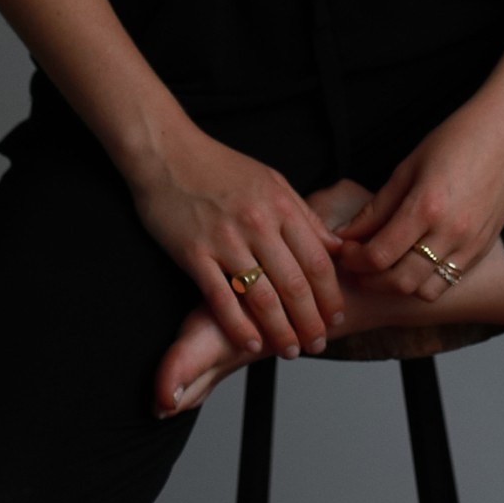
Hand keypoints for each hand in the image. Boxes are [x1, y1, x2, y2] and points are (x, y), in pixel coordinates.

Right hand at [130, 126, 345, 359]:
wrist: (166, 153)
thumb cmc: (219, 167)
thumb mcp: (271, 180)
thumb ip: (303, 215)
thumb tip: (336, 246)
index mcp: (279, 205)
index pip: (316, 259)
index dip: (330, 293)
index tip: (336, 315)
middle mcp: (257, 223)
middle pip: (294, 283)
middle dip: (311, 320)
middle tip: (318, 343)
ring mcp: (225, 240)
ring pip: (262, 296)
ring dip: (280, 330)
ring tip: (290, 350)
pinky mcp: (194, 253)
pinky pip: (221, 298)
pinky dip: (239, 326)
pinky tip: (251, 343)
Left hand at [335, 80, 503, 303]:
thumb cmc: (457, 139)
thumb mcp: (408, 166)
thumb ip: (376, 207)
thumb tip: (346, 234)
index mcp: (427, 206)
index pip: (379, 255)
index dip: (354, 259)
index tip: (344, 250)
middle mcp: (451, 232)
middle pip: (399, 282)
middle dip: (369, 280)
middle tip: (356, 266)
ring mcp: (470, 244)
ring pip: (425, 290)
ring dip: (397, 286)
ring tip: (382, 268)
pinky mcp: (482, 248)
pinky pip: (448, 281)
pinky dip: (425, 280)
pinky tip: (412, 262)